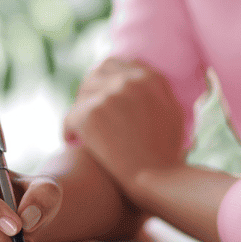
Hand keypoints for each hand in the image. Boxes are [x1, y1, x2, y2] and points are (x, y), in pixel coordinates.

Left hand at [63, 58, 186, 193]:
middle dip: (89, 91)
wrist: (157, 177)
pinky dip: (68, 131)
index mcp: (150, 79)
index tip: (99, 94)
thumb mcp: (172, 113)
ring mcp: (109, 96)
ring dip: (79, 112)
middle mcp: (129, 82)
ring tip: (79, 130)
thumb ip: (157, 91)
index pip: (117, 64)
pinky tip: (71, 141)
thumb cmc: (166, 154)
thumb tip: (141, 78)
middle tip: (86, 112)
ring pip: (81, 95)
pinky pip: (69, 117)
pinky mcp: (91, 115)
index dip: (105, 79)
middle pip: (95, 74)